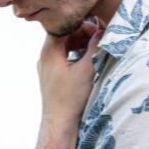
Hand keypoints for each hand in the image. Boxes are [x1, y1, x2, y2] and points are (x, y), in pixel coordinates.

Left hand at [31, 19, 103, 148]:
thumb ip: (95, 47)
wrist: (60, 123)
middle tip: (99, 36)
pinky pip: (65, 59)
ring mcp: (48, 68)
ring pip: (65, 48)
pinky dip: (76, 55)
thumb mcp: (87, 69)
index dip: (82, 25)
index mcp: (49, 52)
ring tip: (96, 47)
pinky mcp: (53, 77)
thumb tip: (102, 31)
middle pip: (64, 36)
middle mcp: (45, 58)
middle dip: (82, 34)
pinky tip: (89, 60)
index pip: (64, 27)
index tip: (97, 29)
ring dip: (80, 45)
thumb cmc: (70, 97)